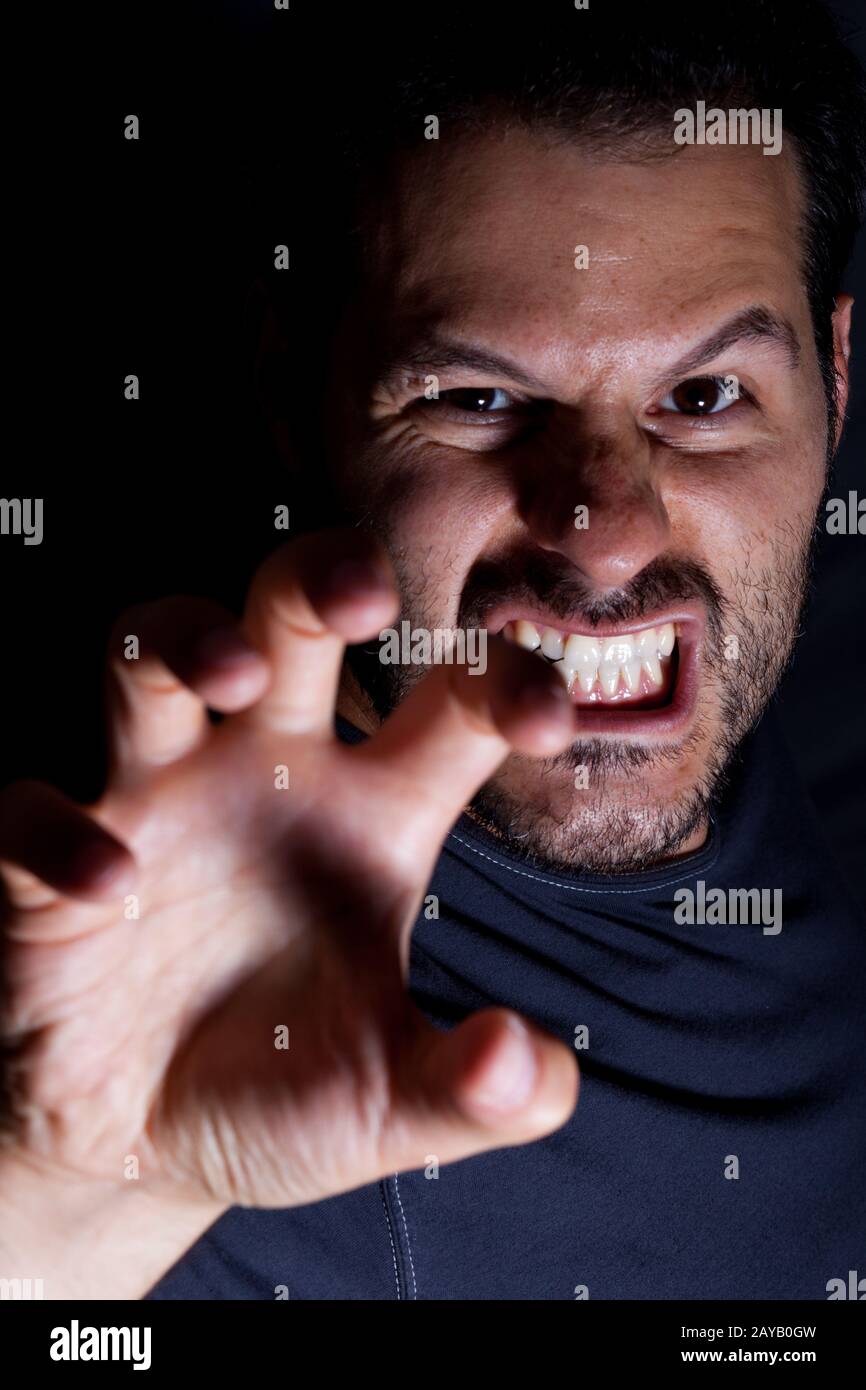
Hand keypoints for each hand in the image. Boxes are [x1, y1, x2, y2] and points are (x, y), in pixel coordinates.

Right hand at [0, 530, 579, 1213]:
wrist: (143, 1155)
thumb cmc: (281, 1096)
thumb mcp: (392, 1109)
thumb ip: (473, 1096)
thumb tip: (523, 1069)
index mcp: (373, 814)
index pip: (451, 699)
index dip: (503, 680)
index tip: (543, 717)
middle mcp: (267, 778)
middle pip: (290, 619)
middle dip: (322, 578)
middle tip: (363, 594)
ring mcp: (157, 805)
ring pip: (154, 659)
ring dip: (186, 639)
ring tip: (233, 672)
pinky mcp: (54, 867)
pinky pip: (37, 811)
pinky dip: (63, 834)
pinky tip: (112, 884)